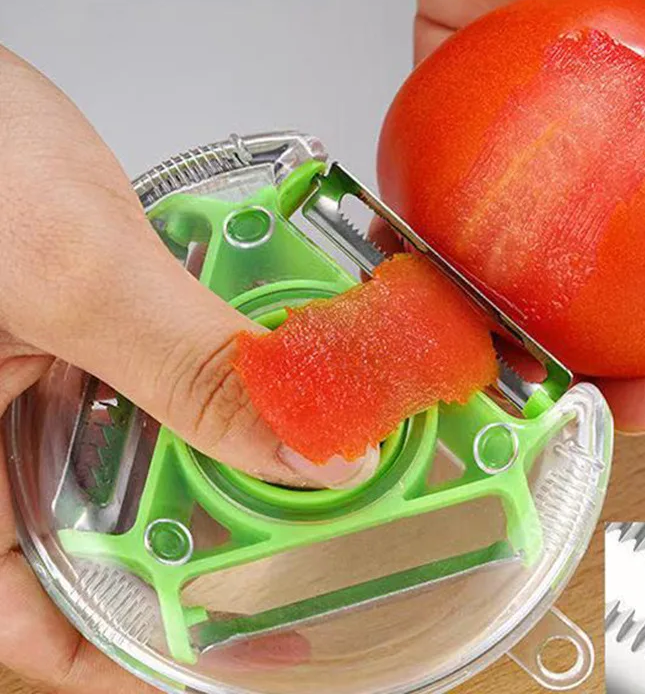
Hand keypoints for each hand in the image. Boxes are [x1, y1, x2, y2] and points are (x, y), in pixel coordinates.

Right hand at [0, 47, 361, 689]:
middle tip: (318, 509)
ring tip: (309, 424)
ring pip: (154, 447)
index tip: (249, 651)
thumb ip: (194, 368)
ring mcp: (42, 386)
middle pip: (122, 531)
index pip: (41, 628)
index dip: (141, 659)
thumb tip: (313, 451)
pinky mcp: (81, 335)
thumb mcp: (73, 275)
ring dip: (235, 433)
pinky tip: (268, 347)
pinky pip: (162, 372)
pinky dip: (222, 365)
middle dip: (225, 519)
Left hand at [414, 0, 644, 432]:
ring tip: (486, 360)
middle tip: (559, 399)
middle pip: (617, 304)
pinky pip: (446, 196)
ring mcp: (546, 153)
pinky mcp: (465, 117)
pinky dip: (436, 245)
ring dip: (506, 327)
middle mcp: (634, 173)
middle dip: (594, 370)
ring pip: (525, 270)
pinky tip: (431, 284)